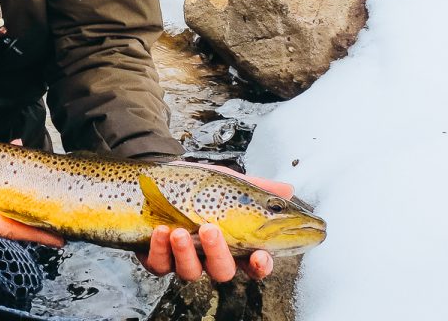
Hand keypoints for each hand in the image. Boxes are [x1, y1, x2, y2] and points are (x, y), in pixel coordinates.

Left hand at [137, 164, 292, 282]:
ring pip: (190, 272)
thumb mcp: (229, 184)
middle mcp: (210, 257)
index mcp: (234, 244)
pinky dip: (160, 251)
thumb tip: (288, 190)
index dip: (260, 266)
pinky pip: (160, 264)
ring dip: (186, 254)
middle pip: (222, 272)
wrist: (163, 174)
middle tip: (209, 229)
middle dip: (217, 254)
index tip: (260, 256)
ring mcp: (184, 259)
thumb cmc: (200, 186)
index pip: (254, 265)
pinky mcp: (159, 257)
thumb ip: (257, 188)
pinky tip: (161, 231)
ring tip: (180, 232)